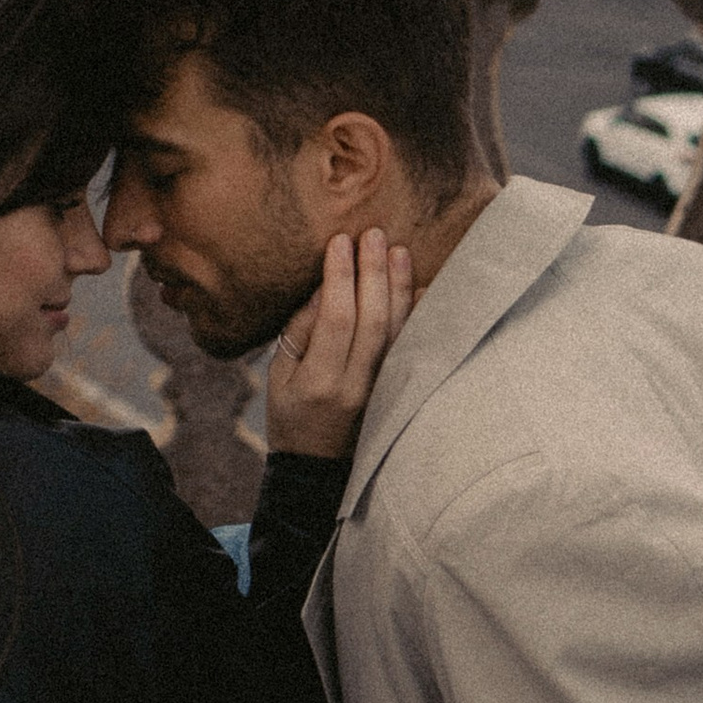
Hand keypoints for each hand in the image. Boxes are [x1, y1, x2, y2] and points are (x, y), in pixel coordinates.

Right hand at [267, 229, 411, 461]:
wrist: (316, 468)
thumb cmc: (290, 414)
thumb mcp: (278, 376)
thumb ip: (299, 332)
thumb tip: (324, 287)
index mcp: (318, 381)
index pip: (336, 320)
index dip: (340, 277)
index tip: (340, 242)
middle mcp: (355, 387)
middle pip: (372, 321)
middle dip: (373, 273)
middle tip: (373, 234)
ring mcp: (380, 392)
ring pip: (397, 333)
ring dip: (399, 288)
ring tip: (398, 250)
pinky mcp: (396, 392)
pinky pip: (411, 349)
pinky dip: (419, 317)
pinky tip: (424, 287)